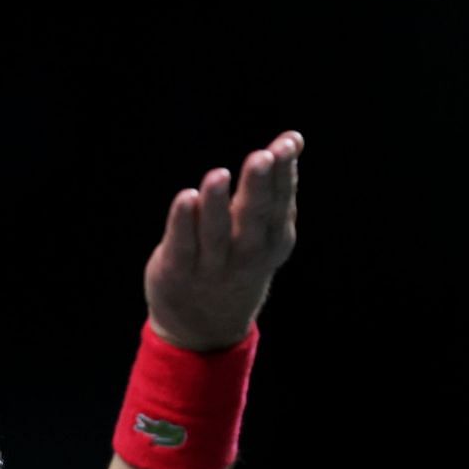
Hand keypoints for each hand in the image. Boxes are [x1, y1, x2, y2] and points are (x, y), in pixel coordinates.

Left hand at [144, 130, 301, 350]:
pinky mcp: (176, 271)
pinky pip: (181, 245)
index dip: (284, 174)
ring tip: (218, 175)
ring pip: (215, 233)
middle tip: (262, 157)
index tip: (286, 144)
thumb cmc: (239, 262)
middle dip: (258, 187)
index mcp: (272, 242)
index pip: (280, 203)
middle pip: (253, 218)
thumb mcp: (266, 232)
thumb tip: (292, 138)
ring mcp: (210, 266)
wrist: (206, 330)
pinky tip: (187, 198)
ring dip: (217, 204)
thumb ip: (275, 187)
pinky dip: (184, 222)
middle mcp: (245, 255)